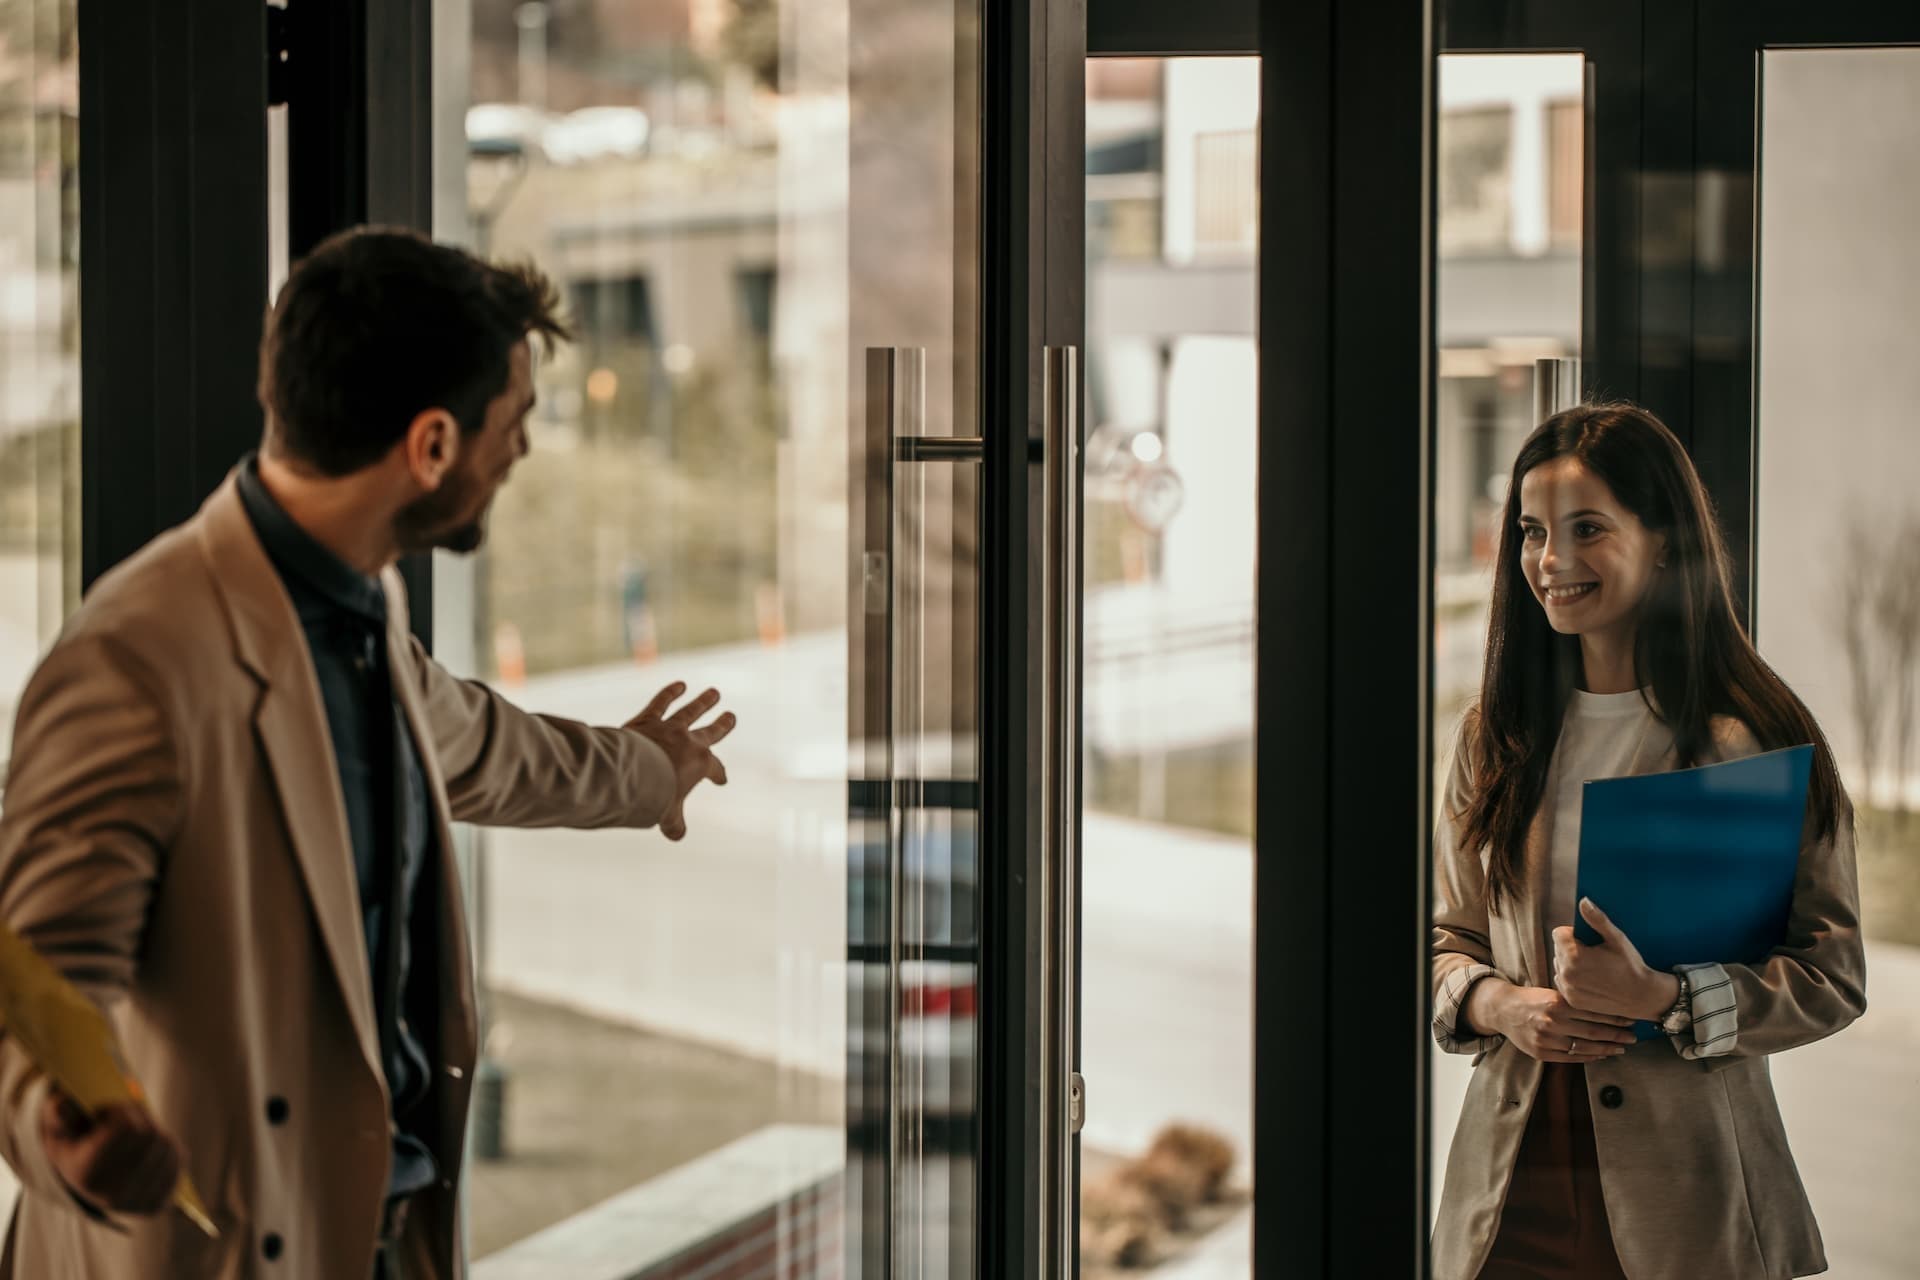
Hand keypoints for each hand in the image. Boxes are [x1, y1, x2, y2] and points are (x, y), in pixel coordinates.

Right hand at [39, 1090, 182, 1215]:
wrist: (86, 1182)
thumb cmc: (75, 1146)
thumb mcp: (61, 1129)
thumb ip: (59, 1113)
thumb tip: (63, 1102)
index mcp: (85, 1175)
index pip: (125, 1126)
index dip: (118, 1110)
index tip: (105, 1113)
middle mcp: (110, 1196)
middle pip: (149, 1134)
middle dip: (140, 1117)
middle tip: (124, 1120)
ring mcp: (136, 1204)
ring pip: (167, 1144)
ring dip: (156, 1129)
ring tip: (135, 1134)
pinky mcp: (156, 1204)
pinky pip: (179, 1159)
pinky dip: (170, 1146)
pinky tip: (150, 1148)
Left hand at [625, 682, 735, 840]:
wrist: (630, 772)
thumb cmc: (653, 794)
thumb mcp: (666, 813)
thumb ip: (673, 823)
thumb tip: (677, 835)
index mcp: (700, 763)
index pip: (715, 768)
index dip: (719, 774)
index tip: (721, 779)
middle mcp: (689, 741)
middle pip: (710, 731)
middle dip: (722, 725)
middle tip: (730, 716)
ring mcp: (669, 728)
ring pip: (690, 712)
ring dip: (703, 702)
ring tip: (713, 693)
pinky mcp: (648, 720)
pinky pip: (661, 703)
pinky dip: (670, 693)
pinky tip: (679, 684)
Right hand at [1466, 977, 1635, 1063]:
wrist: (1502, 1009)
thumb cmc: (1531, 999)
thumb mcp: (1552, 993)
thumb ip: (1574, 1001)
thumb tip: (1605, 1006)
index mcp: (1556, 1003)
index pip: (1593, 1012)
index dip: (1614, 1018)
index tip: (1630, 1019)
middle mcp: (1552, 1022)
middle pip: (1593, 1031)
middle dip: (1616, 1035)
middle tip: (1632, 1037)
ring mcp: (1546, 1039)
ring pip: (1584, 1047)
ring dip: (1606, 1048)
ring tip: (1620, 1048)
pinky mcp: (1541, 1052)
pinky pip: (1570, 1058)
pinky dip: (1588, 1057)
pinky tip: (1601, 1054)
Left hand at [1551, 897, 1678, 1021]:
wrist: (1642, 996)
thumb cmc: (1631, 965)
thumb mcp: (1616, 939)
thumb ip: (1597, 919)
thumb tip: (1583, 901)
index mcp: (1573, 956)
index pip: (1559, 934)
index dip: (1574, 934)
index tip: (1589, 941)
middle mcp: (1565, 973)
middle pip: (1558, 949)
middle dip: (1571, 948)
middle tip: (1595, 955)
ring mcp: (1568, 989)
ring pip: (1559, 965)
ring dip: (1570, 963)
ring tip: (1593, 967)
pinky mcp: (1572, 1000)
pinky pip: (1563, 982)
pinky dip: (1572, 979)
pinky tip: (1590, 979)